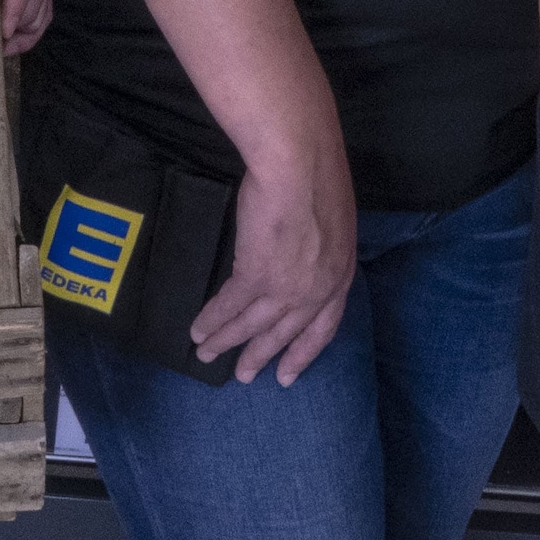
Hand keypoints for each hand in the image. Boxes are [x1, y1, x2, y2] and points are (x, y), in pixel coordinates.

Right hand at [189, 140, 356, 386]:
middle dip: (261, 355)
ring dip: (228, 343)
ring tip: (206, 355)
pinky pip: (229, 306)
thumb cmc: (320, 176)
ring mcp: (287, 287)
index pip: (324, 327)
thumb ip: (322, 244)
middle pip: (285, 333)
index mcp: (341, 275)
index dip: (303, 352)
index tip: (287, 374)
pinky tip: (198, 329)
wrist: (300, 164)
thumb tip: (305, 249)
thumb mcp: (335, 220)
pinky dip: (212, 320)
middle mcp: (317, 290)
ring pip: (253, 325)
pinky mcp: (256, 275)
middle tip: (244, 376)